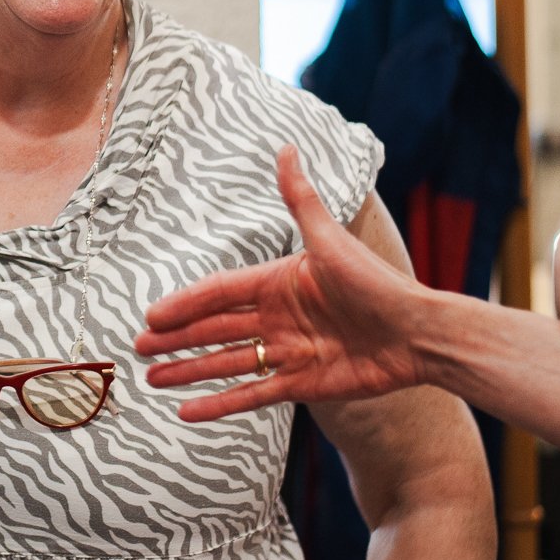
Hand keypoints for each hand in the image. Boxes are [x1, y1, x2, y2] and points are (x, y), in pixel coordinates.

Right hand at [134, 145, 427, 420]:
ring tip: (153, 379)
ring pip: (226, 362)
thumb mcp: (329, 240)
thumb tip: (285, 147)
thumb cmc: (378, 283)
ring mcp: (288, 352)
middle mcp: (277, 317)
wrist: (420, 333)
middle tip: (139, 348)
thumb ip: (300, 199)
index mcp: (278, 282)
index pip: (220, 292)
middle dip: (176, 339)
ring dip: (190, 371)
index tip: (153, 315)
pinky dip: (221, 404)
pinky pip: (254, 395)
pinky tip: (189, 412)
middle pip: (215, 329)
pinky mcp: (303, 384)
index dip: (185, 303)